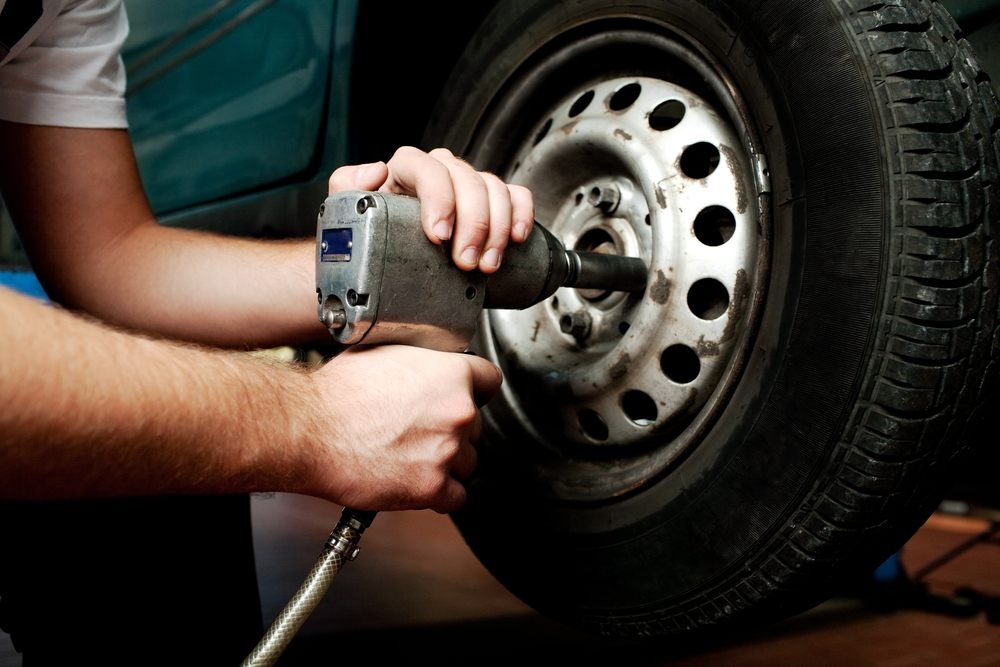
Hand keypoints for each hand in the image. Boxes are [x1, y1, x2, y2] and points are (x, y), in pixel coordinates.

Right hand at [302, 345, 502, 512]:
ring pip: (468, 463)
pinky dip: (440, 494)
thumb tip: (425, 368)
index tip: (467, 398)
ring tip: (412, 457)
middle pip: (476, 426)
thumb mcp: (384, 355)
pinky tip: (417, 480)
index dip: (475, 389)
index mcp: (451, 375)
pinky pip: (456, 497)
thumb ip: (418, 363)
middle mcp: (458, 412)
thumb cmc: (336, 394)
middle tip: (420, 432)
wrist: (310, 430)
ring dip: (447, 463)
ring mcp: (448, 452)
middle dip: (453, 430)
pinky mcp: (432, 487)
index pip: (489, 380)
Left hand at [328, 147, 533, 272]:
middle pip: (466, 181)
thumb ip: (347, 186)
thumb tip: (376, 171)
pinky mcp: (493, 202)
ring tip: (487, 266)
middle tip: (466, 263)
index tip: (440, 236)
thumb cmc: (370, 238)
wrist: (389, 266)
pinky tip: (517, 238)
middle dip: (473, 224)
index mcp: (406, 169)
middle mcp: (441, 172)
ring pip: (494, 189)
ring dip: (497, 229)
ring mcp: (469, 186)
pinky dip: (522, 213)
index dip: (439, 198)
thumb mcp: (349, 212)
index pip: (426, 168)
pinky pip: (516, 195)